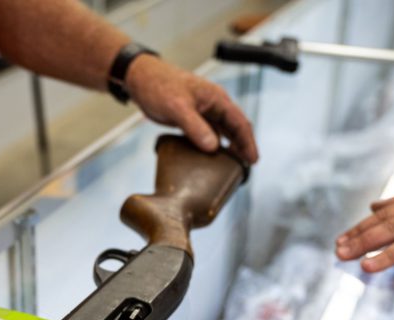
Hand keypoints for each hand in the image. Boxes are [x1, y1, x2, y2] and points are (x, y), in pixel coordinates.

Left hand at [125, 55, 258, 164]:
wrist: (140, 78)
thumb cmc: (159, 85)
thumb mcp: (177, 107)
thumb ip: (196, 127)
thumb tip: (213, 147)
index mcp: (216, 98)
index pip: (240, 122)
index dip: (248, 142)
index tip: (253, 160)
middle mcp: (213, 104)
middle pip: (235, 128)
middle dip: (242, 146)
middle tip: (245, 168)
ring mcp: (203, 111)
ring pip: (222, 131)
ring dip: (228, 147)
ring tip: (232, 166)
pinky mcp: (192, 117)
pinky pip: (208, 133)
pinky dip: (212, 145)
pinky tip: (210, 158)